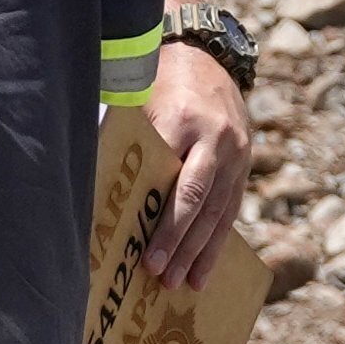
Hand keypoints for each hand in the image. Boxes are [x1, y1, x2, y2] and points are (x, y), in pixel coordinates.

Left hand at [144, 40, 251, 286]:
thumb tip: (99, 194)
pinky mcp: (245, 167)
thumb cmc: (160, 85)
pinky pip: (230, 212)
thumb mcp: (142, 104)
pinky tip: (202, 273)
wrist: (208, 60)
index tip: (142, 251)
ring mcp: (237, 155)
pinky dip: (216, 245)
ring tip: (179, 283)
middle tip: (158, 274)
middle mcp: (217, 140)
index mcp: (185, 121)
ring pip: (218, 211)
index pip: (173, 178)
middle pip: (197, 199)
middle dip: (178, 242)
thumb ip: (130, 145)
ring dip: (198, 252)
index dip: (162, 220)